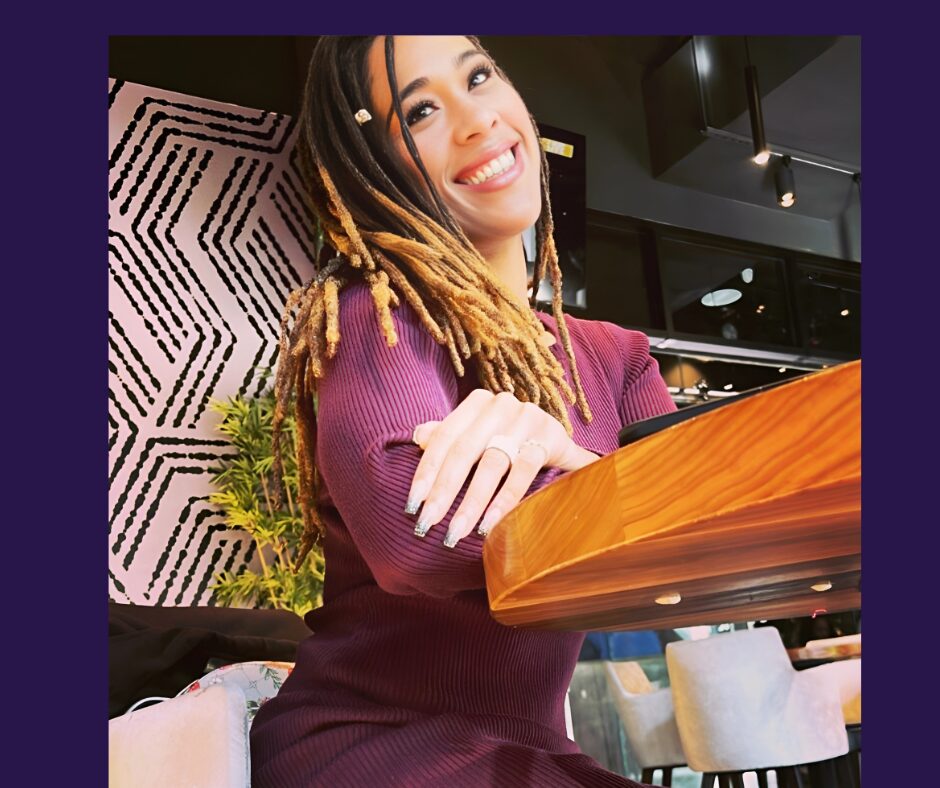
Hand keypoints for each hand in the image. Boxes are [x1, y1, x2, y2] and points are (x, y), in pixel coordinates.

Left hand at [405, 389, 597, 547]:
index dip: (426, 472)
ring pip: (491, 464)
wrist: (560, 443)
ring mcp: (527, 419)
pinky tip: (490, 524)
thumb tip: (418, 436)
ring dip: (471, 502)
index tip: (412, 506)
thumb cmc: (510, 441)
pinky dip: (504, 500)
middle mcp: (500, 405)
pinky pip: (522, 471)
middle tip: (428, 524)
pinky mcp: (549, 437)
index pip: (444, 438)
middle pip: (463, 452)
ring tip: (457, 532)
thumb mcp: (478, 436)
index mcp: (477, 403)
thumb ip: (449, 437)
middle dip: (443, 491)